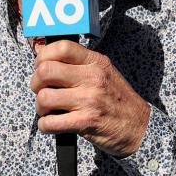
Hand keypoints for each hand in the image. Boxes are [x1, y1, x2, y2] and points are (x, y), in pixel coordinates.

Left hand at [29, 39, 149, 157]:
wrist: (140, 128)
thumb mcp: (103, 73)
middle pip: (45, 71)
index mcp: (96, 62)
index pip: (62, 47)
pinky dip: (45, 125)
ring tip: (49, 110)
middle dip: (36, 83)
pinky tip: (53, 124)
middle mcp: (93, 78)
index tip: (41, 66)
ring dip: (40, 107)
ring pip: (44, 97)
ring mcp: (89, 100)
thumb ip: (76, 63)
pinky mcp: (85, 122)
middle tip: (42, 90)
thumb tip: (40, 50)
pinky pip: (49, 122)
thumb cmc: (116, 100)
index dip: (43, 56)